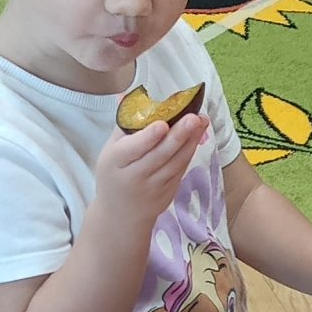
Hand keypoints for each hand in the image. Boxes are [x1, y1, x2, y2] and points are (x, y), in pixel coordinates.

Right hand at [90, 111, 205, 238]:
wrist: (121, 215)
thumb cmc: (114, 173)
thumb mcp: (110, 150)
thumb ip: (125, 125)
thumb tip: (131, 96)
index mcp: (115, 163)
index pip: (133, 149)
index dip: (148, 138)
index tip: (162, 124)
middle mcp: (134, 177)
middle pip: (159, 155)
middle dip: (178, 136)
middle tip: (193, 117)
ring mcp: (153, 187)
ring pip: (174, 163)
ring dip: (190, 141)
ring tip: (201, 121)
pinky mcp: (168, 192)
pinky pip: (180, 169)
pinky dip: (190, 151)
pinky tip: (197, 135)